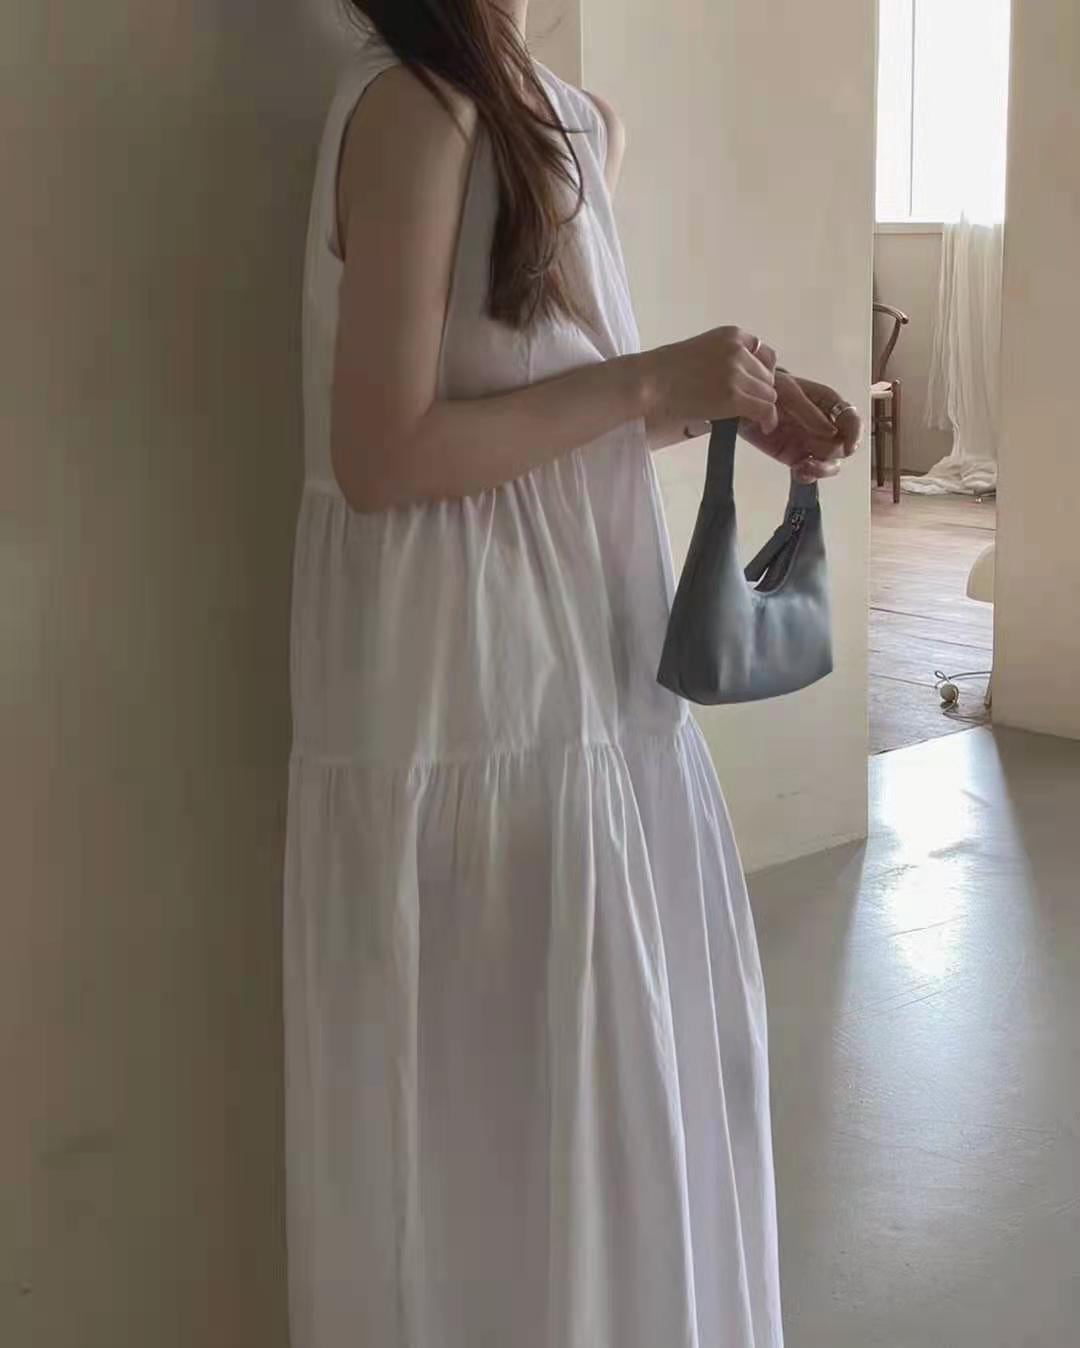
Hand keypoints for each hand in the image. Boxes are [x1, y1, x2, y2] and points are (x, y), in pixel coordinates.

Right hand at [645, 327, 779, 434]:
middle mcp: (738, 350)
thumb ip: (724, 358)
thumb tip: (742, 382)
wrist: (649, 382)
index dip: (761, 373)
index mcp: (731, 335)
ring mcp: (737, 373)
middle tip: (746, 407)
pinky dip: (768, 420)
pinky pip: (765, 409)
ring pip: (769, 394)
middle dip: (759, 392)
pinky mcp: (734, 397)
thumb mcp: (700, 350)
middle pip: (768, 376)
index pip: (764, 353)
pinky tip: (764, 427)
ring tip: (746, 417)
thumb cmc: (663, 371)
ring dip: (760, 406)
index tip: (753, 387)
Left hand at [738, 373, 861, 482]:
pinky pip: (809, 473)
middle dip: (831, 452)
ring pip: (830, 463)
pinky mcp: (795, 456)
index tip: (848, 446)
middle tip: (810, 448)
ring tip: (803, 466)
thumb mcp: (788, 392)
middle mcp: (824, 425)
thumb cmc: (767, 387)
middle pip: (843, 447)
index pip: (852, 419)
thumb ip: (808, 411)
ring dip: (822, 469)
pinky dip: (807, 476)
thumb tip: (831, 431)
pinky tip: (797, 472)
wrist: (742, 402)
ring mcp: (811, 443)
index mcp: (828, 404)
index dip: (855, 434)